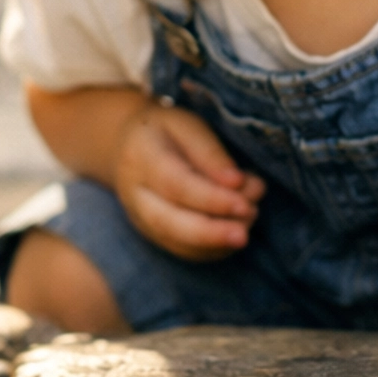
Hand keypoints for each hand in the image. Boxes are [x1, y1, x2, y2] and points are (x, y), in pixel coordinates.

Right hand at [113, 102, 265, 260]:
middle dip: (211, 234)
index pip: (176, 185)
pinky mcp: (154, 235)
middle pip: (169, 223)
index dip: (211, 198)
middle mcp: (136, 194)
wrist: (128, 147)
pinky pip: (184, 251)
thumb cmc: (165, 131)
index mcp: (141, 157)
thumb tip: (236, 183)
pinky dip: (214, 248)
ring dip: (218, 240)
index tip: (244, 204)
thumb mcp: (187, 125)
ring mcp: (141, 219)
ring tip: (249, 222)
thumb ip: (211, 152)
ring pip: (178, 242)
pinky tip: (237, 230)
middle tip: (244, 234)